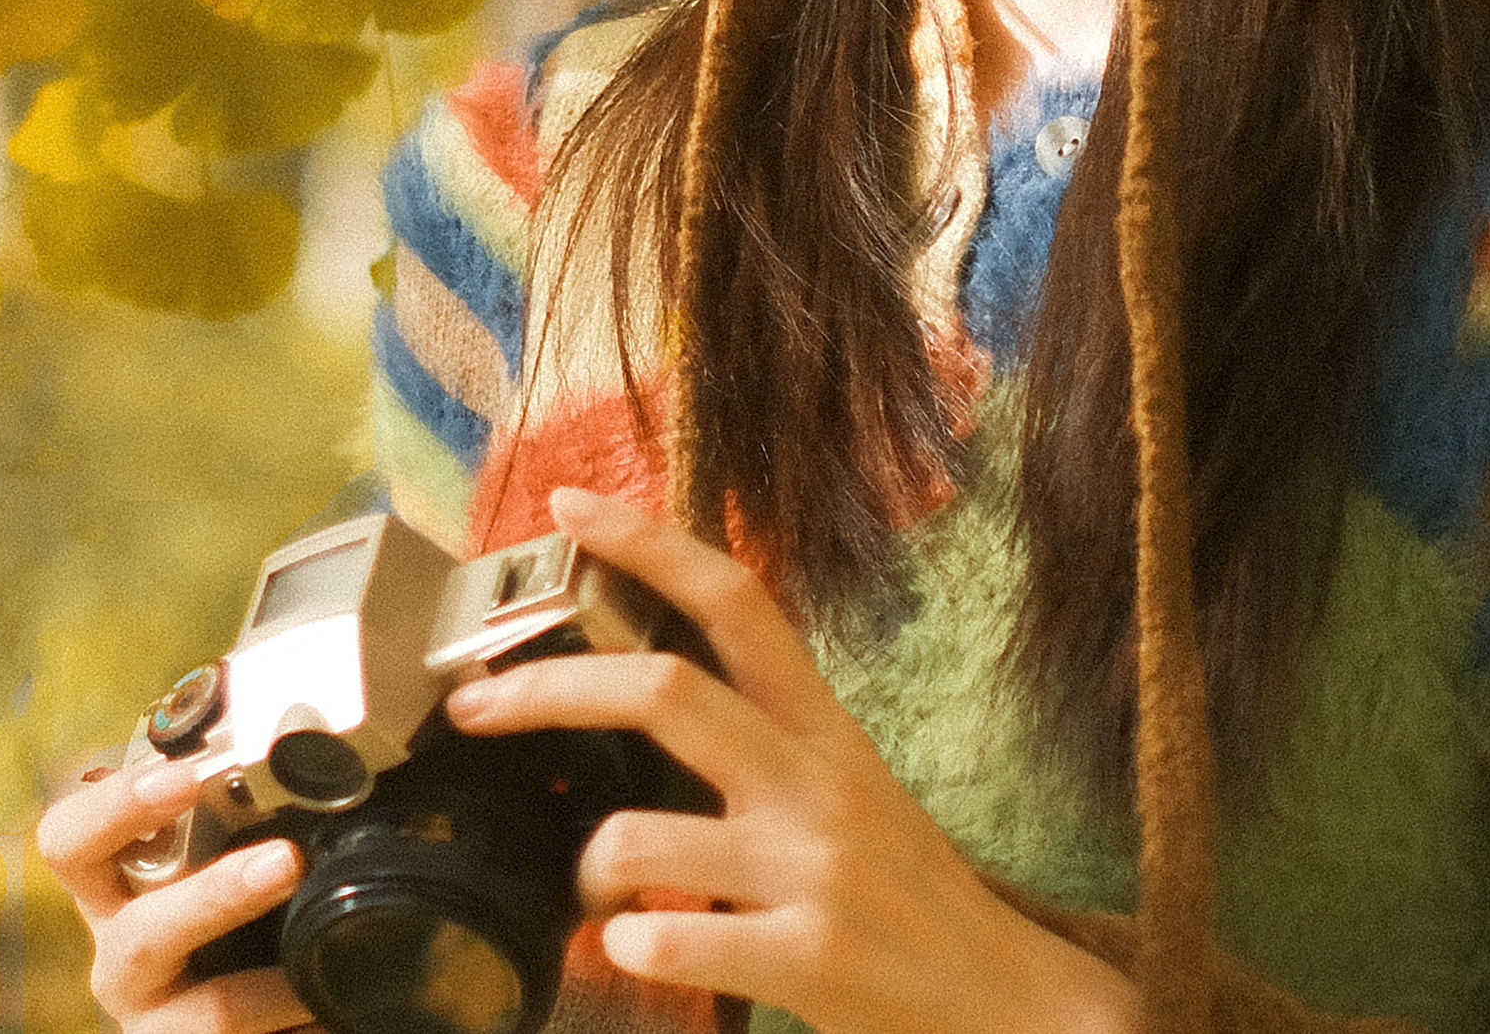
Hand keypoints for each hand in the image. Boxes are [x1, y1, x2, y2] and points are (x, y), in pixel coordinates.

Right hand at [32, 752, 318, 1033]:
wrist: (218, 1018)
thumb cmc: (214, 918)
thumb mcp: (202, 861)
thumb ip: (229, 811)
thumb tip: (312, 744)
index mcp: (110, 892)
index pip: (71, 841)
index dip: (116, 808)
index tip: (183, 777)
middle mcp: (122, 961)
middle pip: (142, 935)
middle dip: (214, 898)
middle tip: (286, 860)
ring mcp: (159, 1023)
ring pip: (210, 1013)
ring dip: (272, 989)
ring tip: (322, 971)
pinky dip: (300, 1029)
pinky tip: (331, 1014)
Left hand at [435, 487, 1133, 1033]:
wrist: (1017, 1004)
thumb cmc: (906, 893)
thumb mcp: (842, 788)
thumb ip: (754, 740)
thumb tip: (627, 689)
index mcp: (821, 729)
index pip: (735, 601)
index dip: (647, 541)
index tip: (566, 506)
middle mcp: (816, 783)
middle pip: (662, 691)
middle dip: (546, 690)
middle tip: (472, 705)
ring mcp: (811, 871)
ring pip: (639, 836)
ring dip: (588, 867)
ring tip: (595, 892)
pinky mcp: (808, 961)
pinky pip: (669, 942)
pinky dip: (628, 947)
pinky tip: (639, 952)